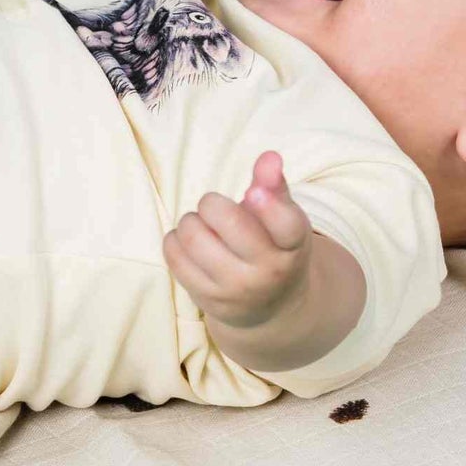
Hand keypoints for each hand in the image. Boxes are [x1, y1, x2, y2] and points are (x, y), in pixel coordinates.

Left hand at [161, 152, 314, 329]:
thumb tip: (269, 157)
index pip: (286, 225)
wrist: (271, 308)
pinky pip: (174, 254)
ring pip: (192, 234)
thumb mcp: (284, 221)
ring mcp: (236, 289)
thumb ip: (274, 187)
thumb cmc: (274, 249)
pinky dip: (176, 240)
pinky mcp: (207, 300)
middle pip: (228, 220)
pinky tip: (191, 245)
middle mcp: (268, 271)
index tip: (254, 192)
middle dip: (213, 204)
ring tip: (205, 229)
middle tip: (216, 210)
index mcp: (292, 244)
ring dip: (192, 222)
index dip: (269, 205)